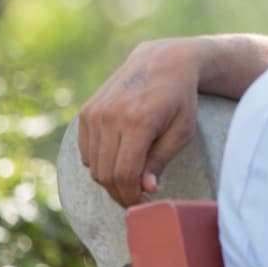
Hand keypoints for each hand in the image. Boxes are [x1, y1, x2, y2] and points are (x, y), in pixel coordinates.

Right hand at [78, 38, 203, 206]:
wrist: (162, 61)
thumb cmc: (179, 99)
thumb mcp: (181, 131)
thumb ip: (160, 160)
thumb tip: (144, 189)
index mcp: (138, 121)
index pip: (125, 173)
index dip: (132, 196)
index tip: (143, 204)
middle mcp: (110, 116)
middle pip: (106, 173)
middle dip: (120, 193)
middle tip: (136, 199)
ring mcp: (94, 112)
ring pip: (93, 165)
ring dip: (109, 180)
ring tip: (131, 181)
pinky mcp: (86, 111)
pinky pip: (86, 151)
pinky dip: (99, 163)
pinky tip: (120, 160)